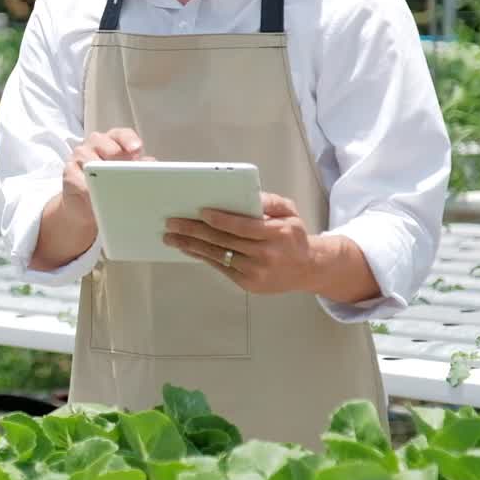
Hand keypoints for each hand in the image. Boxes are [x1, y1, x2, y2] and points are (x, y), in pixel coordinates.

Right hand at [60, 128, 152, 219]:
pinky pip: (80, 180)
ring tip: (113, 190)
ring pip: (91, 161)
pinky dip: (90, 190)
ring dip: (103, 177)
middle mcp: (95, 144)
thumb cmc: (109, 186)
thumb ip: (139, 167)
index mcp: (113, 141)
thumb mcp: (127, 176)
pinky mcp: (69, 172)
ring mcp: (80, 156)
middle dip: (118, 161)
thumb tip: (151, 164)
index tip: (136, 149)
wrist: (84, 206)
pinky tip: (97, 198)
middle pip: (108, 147)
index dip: (129, 141)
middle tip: (126, 175)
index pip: (122, 135)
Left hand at [162, 192, 320, 294]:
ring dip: (191, 245)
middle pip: (224, 241)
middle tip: (172, 223)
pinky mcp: (248, 283)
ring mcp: (256, 272)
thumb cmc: (292, 236)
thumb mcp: (289, 212)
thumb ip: (269, 201)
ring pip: (218, 255)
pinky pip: (220, 267)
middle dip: (195, 231)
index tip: (200, 212)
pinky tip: (187, 248)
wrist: (307, 269)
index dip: (221, 219)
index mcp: (277, 234)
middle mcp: (266, 255)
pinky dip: (201, 256)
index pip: (244, 226)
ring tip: (171, 237)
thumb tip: (248, 196)